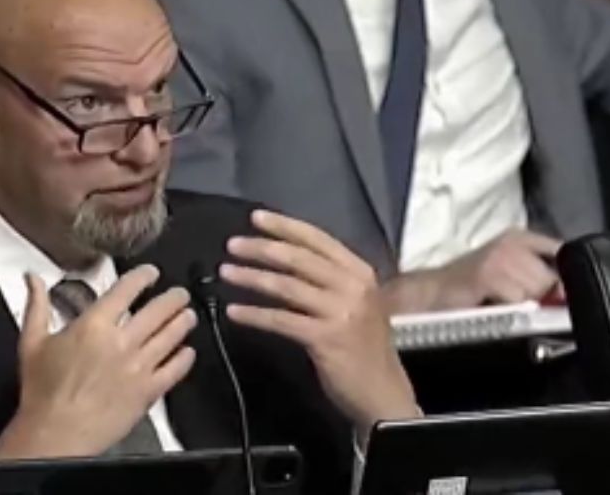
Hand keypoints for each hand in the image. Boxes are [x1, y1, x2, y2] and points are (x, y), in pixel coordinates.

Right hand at [0, 266, 196, 460]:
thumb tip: (33, 279)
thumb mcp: (31, 342)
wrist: (56, 434)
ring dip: (183, 322)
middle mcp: (121, 342)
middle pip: (158, 310)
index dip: (144, 276)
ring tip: (188, 315)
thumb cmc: (42, 393)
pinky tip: (188, 352)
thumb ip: (36, 306)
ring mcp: (138, 367)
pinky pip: (174, 370)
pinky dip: (184, 358)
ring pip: (171, 336)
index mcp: (94, 325)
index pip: (127, 289)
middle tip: (180, 294)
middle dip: (174, 298)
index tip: (151, 273)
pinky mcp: (148, 392)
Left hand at [220, 210, 419, 429]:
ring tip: (226, 272)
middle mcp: (353, 287)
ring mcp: (341, 312)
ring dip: (252, 277)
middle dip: (262, 248)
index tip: (256, 217)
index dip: (285, 226)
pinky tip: (234, 311)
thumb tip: (285, 258)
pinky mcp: (326, 338)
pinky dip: (254, 315)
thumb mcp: (356, 303)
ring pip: (286, 287)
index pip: (318, 240)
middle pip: (299, 258)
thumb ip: (329, 280)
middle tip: (232, 245)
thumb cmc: (365, 348)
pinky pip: (281, 320)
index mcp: (360, 272)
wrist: (383, 392)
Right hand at [384, 230, 562, 313]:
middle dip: (541, 297)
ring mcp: (499, 255)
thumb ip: (542, 281)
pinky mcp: (487, 273)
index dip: (564, 279)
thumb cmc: (468, 291)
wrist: (427, 297)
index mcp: (521, 238)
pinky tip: (491, 308)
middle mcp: (513, 241)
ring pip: (538, 289)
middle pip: (554, 277)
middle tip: (512, 304)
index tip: (553, 297)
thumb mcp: (511, 278)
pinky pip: (519, 299)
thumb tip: (569, 296)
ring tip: (499, 306)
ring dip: (524, 306)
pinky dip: (510, 311)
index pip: (565, 254)